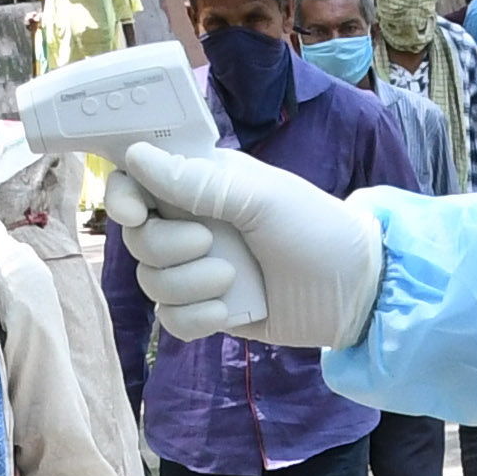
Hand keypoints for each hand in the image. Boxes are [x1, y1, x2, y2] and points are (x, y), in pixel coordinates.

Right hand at [106, 141, 386, 349]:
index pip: (135, 182)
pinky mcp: (208, 310)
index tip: (134, 213)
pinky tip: (227, 313)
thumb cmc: (316, 229)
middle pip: (137, 239)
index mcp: (200, 184)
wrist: (354, 291)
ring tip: (232, 280)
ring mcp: (197, 269)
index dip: (122, 196)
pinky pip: (171, 319)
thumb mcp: (260, 198)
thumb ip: (197, 182)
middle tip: (209, 244)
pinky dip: (193, 319)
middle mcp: (191, 223)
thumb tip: (136, 156)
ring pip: (151, 281)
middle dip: (166, 247)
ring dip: (186, 286)